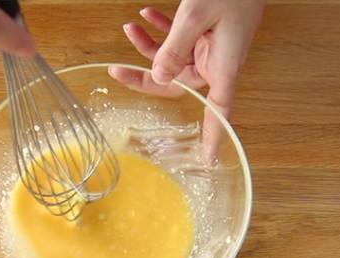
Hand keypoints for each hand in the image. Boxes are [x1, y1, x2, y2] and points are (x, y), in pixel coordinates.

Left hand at [110, 0, 264, 159]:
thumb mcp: (196, 15)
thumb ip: (174, 48)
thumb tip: (158, 77)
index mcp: (223, 66)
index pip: (218, 113)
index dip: (213, 137)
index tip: (206, 159)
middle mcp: (216, 62)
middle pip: (176, 83)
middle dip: (144, 74)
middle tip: (116, 69)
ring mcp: (210, 46)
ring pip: (172, 59)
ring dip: (149, 46)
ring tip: (130, 27)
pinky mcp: (206, 31)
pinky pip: (179, 40)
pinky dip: (162, 29)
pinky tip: (147, 16)